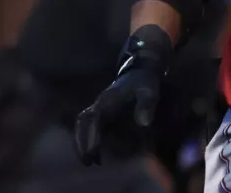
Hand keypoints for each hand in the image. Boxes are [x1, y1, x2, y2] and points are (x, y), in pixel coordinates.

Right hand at [74, 25, 171, 165]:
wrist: (141, 70)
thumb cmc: (145, 81)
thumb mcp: (149, 91)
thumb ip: (146, 106)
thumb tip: (144, 124)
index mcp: (107, 100)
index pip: (91, 119)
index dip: (89, 136)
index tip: (91, 152)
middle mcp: (100, 105)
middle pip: (82, 122)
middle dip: (81, 141)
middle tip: (87, 161)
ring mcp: (100, 108)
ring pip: (84, 125)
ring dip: (84, 141)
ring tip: (91, 161)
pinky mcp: (104, 111)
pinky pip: (91, 125)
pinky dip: (91, 137)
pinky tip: (98, 152)